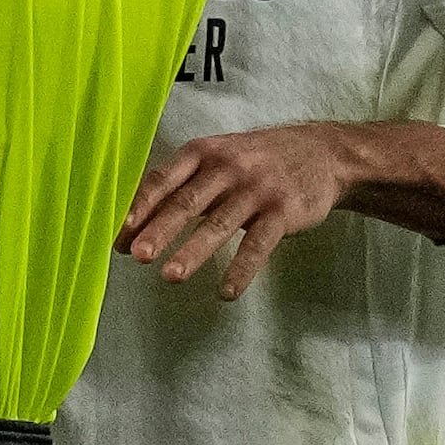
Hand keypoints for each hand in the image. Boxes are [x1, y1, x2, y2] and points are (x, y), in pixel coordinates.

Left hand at [121, 122, 358, 300]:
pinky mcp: (284, 211)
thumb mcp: (217, 160)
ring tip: (171, 276)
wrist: (324, 153)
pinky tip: (226, 292)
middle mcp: (228, 168)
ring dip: (194, 252)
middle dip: (160, 230)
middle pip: (188, 202)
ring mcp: (257, 189)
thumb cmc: (255, 161)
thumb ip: (178, 189)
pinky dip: (241, 269)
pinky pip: (258, 245)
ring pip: (220, 224)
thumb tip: (130, 230)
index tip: (120, 232)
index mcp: (203, 153)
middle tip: (138, 255)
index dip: (140, 206)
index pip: (164, 180)